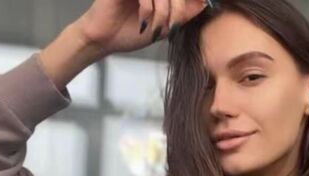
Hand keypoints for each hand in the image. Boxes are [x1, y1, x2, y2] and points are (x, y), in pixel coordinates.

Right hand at [75, 0, 206, 56]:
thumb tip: (203, 3)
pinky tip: (142, 23)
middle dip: (177, 11)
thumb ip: (181, 15)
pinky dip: (148, 10)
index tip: (193, 14)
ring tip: (155, 30)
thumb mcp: (162, 27)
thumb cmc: (129, 33)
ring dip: (163, 13)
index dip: (187, 4)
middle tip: (171, 28)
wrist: (105, 40)